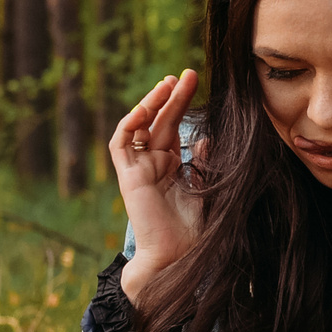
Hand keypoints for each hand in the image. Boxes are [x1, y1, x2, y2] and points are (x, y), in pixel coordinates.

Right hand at [111, 69, 206, 303]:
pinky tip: (146, 107)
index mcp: (172, 168)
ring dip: (152, 102)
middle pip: (160, 122)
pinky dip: (130, 123)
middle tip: (188, 73)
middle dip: (173, 96)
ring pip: (141, 126)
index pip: (174, 128)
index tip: (196, 84)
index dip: (182, 105)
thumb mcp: (209, 188)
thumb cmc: (196, 232)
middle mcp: (154, 165)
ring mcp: (139, 170)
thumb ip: (207, 162)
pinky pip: (121, 143)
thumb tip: (208, 136)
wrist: (178, 258)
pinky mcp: (128, 177)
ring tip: (169, 82)